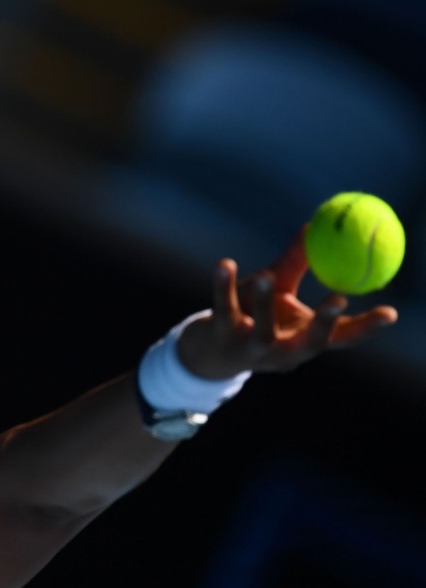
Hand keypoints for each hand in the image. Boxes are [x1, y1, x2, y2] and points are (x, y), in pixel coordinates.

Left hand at [178, 226, 397, 378]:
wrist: (207, 350)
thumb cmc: (250, 317)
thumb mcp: (278, 292)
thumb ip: (296, 263)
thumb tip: (313, 226)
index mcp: (303, 339)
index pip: (342, 338)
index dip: (367, 328)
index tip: (390, 313)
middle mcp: (282, 351)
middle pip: (310, 343)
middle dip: (326, 324)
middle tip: (339, 299)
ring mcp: (250, 349)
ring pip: (262, 332)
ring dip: (265, 304)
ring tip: (267, 275)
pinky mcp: (220, 338)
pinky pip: (223, 310)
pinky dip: (223, 286)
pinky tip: (225, 263)